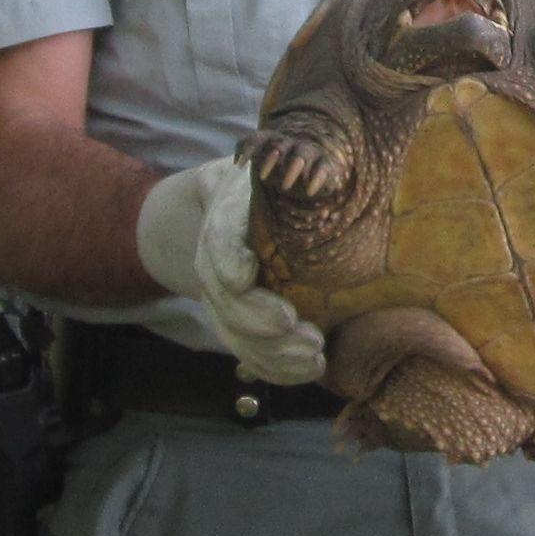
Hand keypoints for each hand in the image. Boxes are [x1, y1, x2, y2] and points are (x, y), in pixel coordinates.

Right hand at [134, 157, 326, 383]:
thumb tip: (317, 175)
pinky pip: (249, 353)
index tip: (250, 274)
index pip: (218, 242)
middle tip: (308, 335)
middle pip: (226, 300)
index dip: (229, 262)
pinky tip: (310, 369)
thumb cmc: (273, 186)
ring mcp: (223, 297)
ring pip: (235, 334)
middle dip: (263, 323)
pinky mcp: (238, 323)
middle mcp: (216, 262)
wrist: (239, 206)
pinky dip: (276, 368)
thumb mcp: (280, 166)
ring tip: (315, 356)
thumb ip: (298, 170)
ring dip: (274, 353)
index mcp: (225, 216)